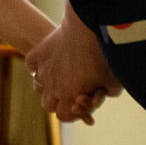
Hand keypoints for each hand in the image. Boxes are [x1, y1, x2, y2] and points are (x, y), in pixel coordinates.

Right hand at [28, 6, 122, 123]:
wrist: (87, 28)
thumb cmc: (103, 56)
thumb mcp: (114, 80)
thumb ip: (108, 92)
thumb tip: (104, 95)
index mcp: (70, 98)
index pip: (63, 116)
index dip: (72, 113)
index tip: (80, 103)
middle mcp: (52, 88)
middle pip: (47, 105)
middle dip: (58, 101)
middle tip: (70, 90)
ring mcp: (43, 71)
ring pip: (38, 86)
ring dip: (48, 84)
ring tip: (60, 74)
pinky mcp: (38, 54)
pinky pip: (31, 65)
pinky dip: (38, 66)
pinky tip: (49, 61)